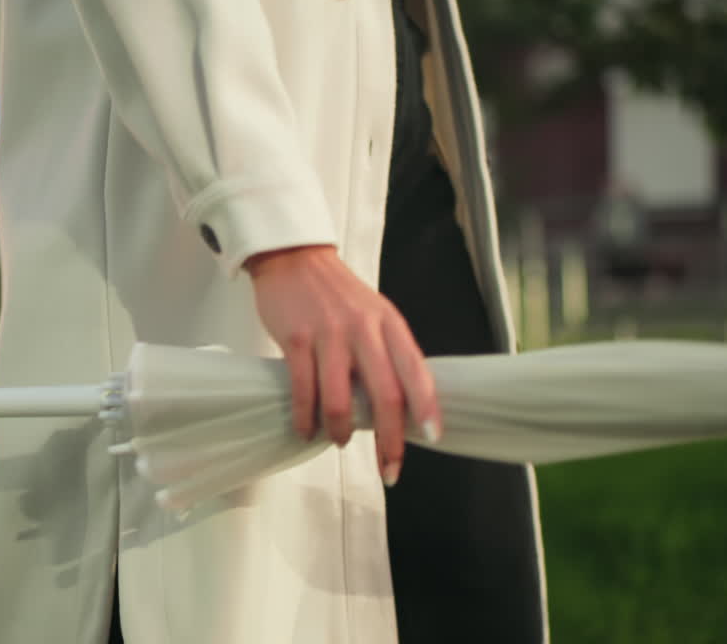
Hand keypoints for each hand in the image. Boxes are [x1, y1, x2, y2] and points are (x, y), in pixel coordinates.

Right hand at [244, 245, 440, 486]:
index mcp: (390, 324)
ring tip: (338, 441)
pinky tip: (307, 429)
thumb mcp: (374, 314)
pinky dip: (306, 419)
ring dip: (341, 432)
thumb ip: (388, 353)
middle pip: (385, 395)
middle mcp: (364, 330)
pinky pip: (304, 391)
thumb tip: (399, 407)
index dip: (427, 408)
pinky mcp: (296, 339)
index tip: (433, 438)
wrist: (293, 258)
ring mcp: (329, 335)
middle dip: (389, 440)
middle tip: (388, 468)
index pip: (417, 372)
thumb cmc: (337, 294)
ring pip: (341, 400)